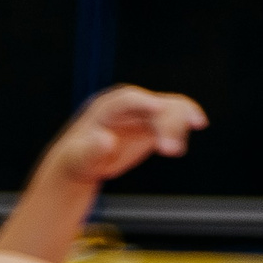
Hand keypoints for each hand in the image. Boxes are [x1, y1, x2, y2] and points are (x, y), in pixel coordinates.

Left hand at [52, 85, 205, 185]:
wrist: (84, 162)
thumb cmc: (77, 158)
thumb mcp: (79, 157)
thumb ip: (92, 149)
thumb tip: (108, 140)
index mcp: (106, 106)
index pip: (128, 99)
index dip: (144, 102)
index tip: (160, 109)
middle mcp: (129, 105)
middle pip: (155, 104)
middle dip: (166, 123)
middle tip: (170, 150)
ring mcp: (144, 113)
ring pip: (171, 109)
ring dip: (179, 125)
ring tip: (175, 152)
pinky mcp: (154, 125)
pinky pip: (175, 119)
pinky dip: (183, 128)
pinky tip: (185, 140)